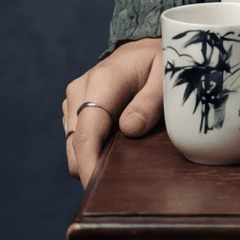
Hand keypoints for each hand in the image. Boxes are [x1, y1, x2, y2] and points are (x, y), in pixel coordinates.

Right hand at [63, 37, 162, 184]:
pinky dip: (91, 150)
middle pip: (76, 145)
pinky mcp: (74, 108)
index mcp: (102, 81)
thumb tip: (129, 130)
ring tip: (121, 168)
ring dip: (91, 159)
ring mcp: (74, 99)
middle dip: (90, 169)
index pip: (87, 134)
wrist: (144, 47)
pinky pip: (77, 138)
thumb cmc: (159, 60)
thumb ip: (150, 102)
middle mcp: (81, 89)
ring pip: (73, 144)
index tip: (96, 191)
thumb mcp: (166, 76)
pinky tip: (114, 150)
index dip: (88, 167)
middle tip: (119, 189)